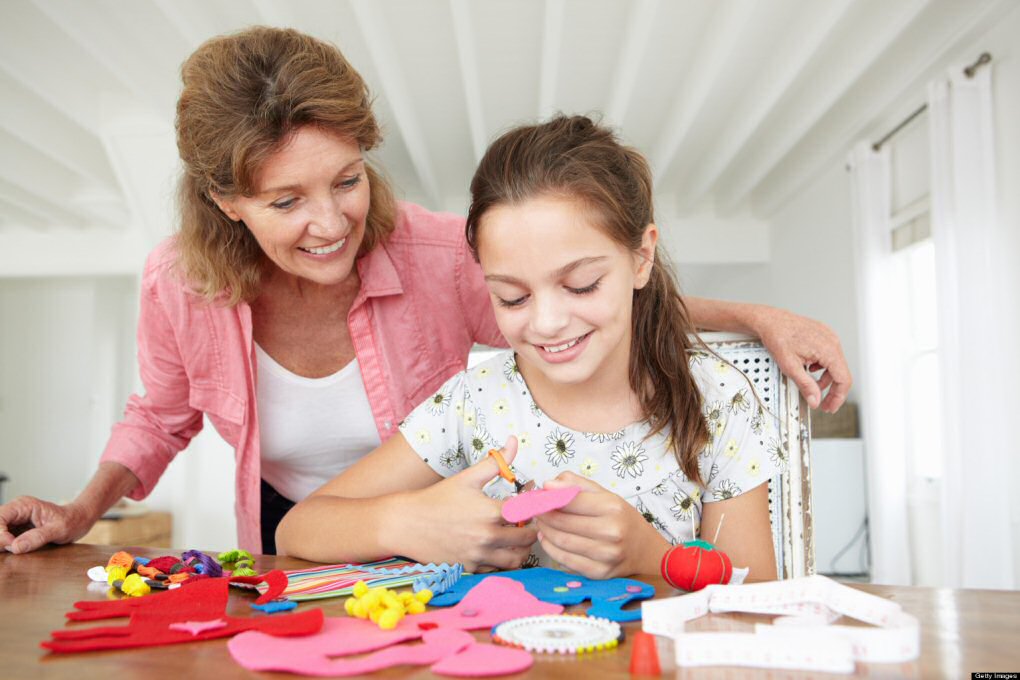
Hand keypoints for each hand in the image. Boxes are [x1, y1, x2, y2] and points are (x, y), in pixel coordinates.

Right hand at [0, 495, 96, 553]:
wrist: (79, 520)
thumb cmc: (72, 520)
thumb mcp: (59, 529)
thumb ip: (37, 537)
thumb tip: (16, 547)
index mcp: (24, 505)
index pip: (0, 517)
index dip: (0, 533)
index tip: (12, 545)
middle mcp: (16, 511)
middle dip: (0, 540)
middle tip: (12, 549)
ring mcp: (15, 521)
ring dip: (2, 544)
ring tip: (16, 550)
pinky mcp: (16, 530)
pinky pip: (4, 539)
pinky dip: (6, 547)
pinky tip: (17, 550)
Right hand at [401, 437, 536, 571]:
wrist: (406, 524)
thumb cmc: (438, 499)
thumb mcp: (468, 478)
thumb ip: (496, 462)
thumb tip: (514, 441)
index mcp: (491, 512)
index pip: (530, 512)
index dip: (536, 508)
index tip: (534, 504)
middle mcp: (488, 536)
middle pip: (528, 539)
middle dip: (532, 530)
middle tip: (528, 523)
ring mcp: (479, 555)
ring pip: (517, 559)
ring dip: (522, 549)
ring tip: (516, 538)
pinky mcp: (470, 568)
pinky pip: (498, 570)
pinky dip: (503, 561)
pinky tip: (498, 548)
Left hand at [535, 472, 668, 578]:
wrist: (646, 552)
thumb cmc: (623, 520)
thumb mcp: (606, 495)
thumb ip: (577, 485)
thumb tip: (547, 484)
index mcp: (612, 508)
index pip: (570, 500)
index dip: (548, 497)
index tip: (537, 495)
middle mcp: (611, 532)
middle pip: (562, 522)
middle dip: (542, 514)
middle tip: (535, 509)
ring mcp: (606, 555)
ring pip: (561, 541)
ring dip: (544, 531)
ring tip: (541, 523)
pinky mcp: (599, 573)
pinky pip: (565, 560)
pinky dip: (550, 548)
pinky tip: (547, 539)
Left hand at [750, 306, 851, 412]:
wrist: (770, 321)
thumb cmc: (778, 337)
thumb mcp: (790, 366)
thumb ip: (805, 385)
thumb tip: (815, 401)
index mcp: (828, 349)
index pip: (844, 379)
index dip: (838, 397)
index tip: (830, 407)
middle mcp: (832, 342)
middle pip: (841, 373)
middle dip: (832, 391)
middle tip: (822, 404)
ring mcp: (829, 337)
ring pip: (835, 365)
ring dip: (825, 379)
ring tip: (812, 387)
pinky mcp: (824, 335)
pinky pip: (829, 355)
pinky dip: (822, 367)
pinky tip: (809, 370)